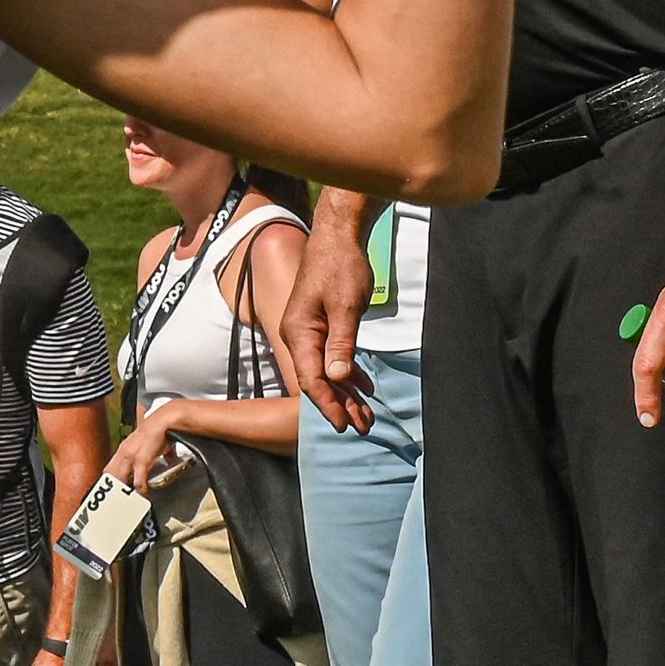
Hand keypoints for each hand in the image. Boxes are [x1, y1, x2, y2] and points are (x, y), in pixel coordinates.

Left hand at [103, 404, 187, 492]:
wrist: (164, 421)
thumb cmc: (159, 430)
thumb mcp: (150, 443)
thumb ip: (155, 453)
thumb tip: (167, 459)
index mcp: (124, 449)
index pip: (110, 467)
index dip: (109, 479)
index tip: (110, 489)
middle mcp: (123, 452)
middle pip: (110, 474)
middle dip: (112, 487)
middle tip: (116, 499)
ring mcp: (130, 456)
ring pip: (119, 478)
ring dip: (123, 490)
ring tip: (128, 499)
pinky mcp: (141, 460)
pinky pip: (137, 479)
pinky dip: (140, 488)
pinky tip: (144, 492)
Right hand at [277, 204, 379, 435]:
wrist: (338, 238)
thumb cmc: (341, 268)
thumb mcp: (346, 306)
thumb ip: (342, 343)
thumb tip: (339, 378)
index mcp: (299, 332)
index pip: (311, 378)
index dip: (328, 404)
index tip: (344, 426)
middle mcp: (298, 335)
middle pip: (317, 379)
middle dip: (340, 405)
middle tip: (364, 427)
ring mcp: (308, 331)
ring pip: (325, 370)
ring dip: (346, 393)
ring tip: (366, 415)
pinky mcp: (320, 325)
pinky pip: (331, 357)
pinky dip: (348, 374)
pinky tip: (364, 387)